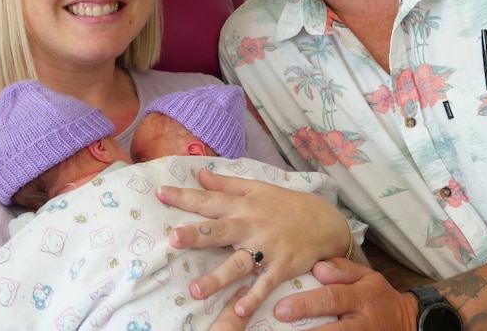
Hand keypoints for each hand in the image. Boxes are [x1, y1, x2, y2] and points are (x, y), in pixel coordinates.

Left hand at [156, 168, 349, 324]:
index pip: (209, 200)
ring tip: (195, 291)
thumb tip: (199, 175)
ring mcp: (268, 248)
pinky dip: (254, 298)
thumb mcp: (258, 188)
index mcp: (244, 206)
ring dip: (218, 277)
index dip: (184, 196)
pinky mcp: (282, 267)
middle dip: (196, 235)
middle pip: (220, 231)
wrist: (326, 223)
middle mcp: (252, 226)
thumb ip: (227, 184)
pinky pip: (265, 285)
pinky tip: (239, 312)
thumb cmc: (287, 205)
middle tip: (172, 239)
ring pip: (239, 263)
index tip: (160, 193)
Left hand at [274, 258, 418, 330]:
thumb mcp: (367, 276)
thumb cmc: (378, 297)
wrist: (408, 322)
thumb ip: (343, 269)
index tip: (282, 308)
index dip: (307, 304)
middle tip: (281, 324)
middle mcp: (364, 321)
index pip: (332, 298)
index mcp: (362, 296)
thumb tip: (317, 267)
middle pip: (335, 329)